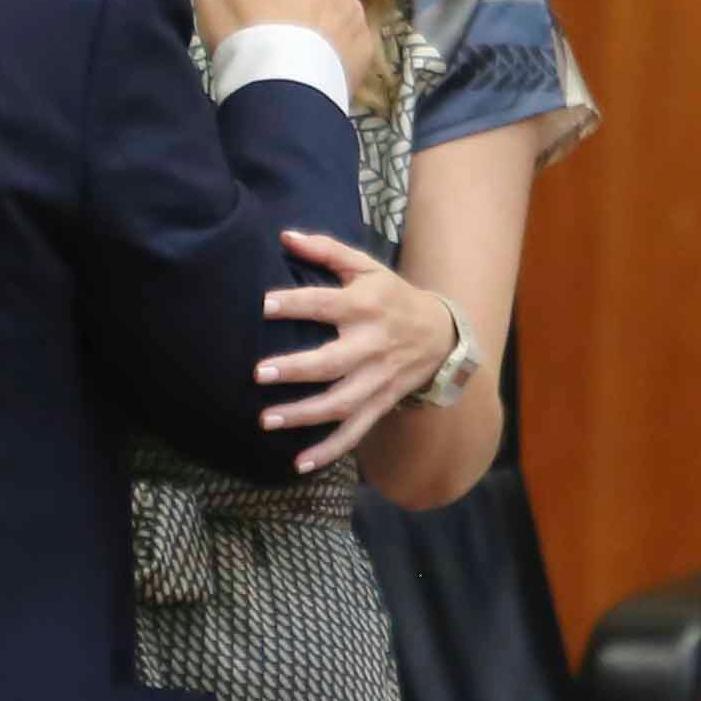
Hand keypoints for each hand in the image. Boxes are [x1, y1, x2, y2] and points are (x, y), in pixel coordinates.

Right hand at [196, 0, 366, 64]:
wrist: (283, 88)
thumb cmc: (243, 28)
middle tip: (261, 22)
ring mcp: (352, 7)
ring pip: (325, 2)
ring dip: (309, 14)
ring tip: (285, 46)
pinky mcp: (363, 42)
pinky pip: (342, 35)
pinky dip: (327, 44)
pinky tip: (307, 62)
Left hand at [259, 228, 459, 471]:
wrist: (441, 335)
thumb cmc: (392, 297)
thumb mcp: (367, 268)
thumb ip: (327, 251)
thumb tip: (285, 236)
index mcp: (365, 307)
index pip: (325, 305)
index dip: (295, 304)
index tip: (263, 306)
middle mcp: (371, 346)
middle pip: (331, 362)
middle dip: (295, 369)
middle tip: (259, 374)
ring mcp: (377, 380)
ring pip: (340, 403)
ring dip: (303, 415)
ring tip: (267, 420)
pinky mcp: (380, 404)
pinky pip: (354, 433)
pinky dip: (328, 451)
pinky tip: (299, 464)